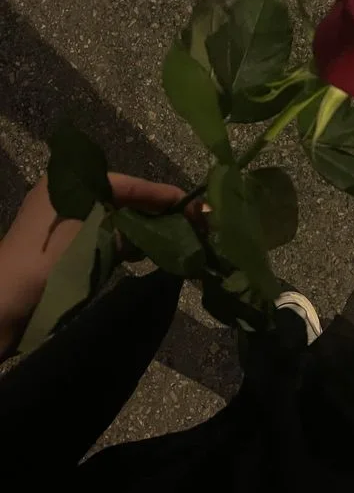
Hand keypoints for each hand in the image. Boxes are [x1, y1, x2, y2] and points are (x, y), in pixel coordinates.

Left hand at [0, 174, 186, 355]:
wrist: (0, 309)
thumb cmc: (46, 267)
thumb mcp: (95, 243)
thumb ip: (131, 231)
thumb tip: (171, 228)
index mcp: (69, 184)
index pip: (129, 183)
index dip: (164, 195)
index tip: (195, 204)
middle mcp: (67, 195)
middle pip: (123, 199)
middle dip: (157, 212)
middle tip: (191, 224)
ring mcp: (63, 222)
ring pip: (115, 219)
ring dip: (144, 229)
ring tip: (176, 240)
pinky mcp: (62, 247)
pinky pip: (103, 237)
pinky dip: (125, 243)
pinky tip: (145, 254)